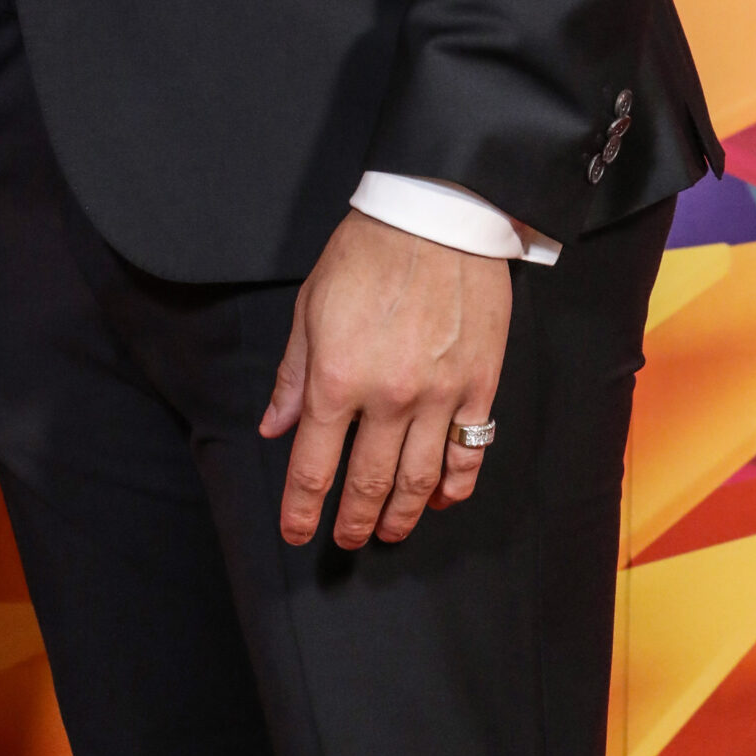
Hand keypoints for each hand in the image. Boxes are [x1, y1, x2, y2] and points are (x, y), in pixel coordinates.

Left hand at [259, 208, 510, 549]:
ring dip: (401, 516)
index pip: (314, 466)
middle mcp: (389, 398)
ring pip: (420, 482)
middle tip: (346, 539)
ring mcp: (440, 397)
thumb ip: (294, 375)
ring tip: (387, 530)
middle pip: (368, 485)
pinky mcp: (480, 387)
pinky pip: (469, 455)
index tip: (296, 533)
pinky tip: (441, 501)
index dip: (301, 509)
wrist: (436, 215)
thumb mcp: (310, 306)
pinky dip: (454, 489)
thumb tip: (275, 428)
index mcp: (338, 377)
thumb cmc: (365, 252)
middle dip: (352, 522)